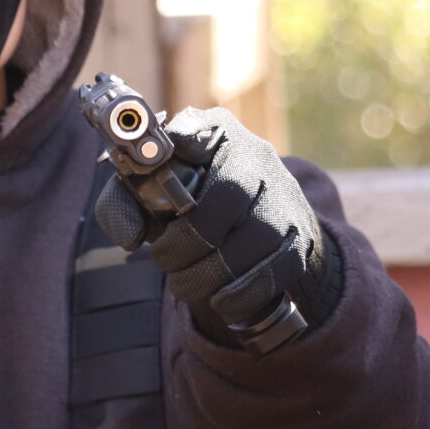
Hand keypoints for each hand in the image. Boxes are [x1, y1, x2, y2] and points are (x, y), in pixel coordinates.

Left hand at [93, 108, 338, 355]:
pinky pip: (278, 269)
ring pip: (258, 236)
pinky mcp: (301, 238)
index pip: (204, 126)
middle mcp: (256, 157)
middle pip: (230, 194)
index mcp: (216, 134)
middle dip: (188, 238)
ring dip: (212, 272)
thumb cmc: (196, 203)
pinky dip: (244, 293)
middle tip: (164, 259)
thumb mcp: (159, 190)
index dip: (185, 141)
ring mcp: (284, 197)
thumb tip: (129, 234)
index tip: (163, 159)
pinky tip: (221, 302)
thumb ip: (128, 201)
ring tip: (185, 285)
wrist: (262, 225)